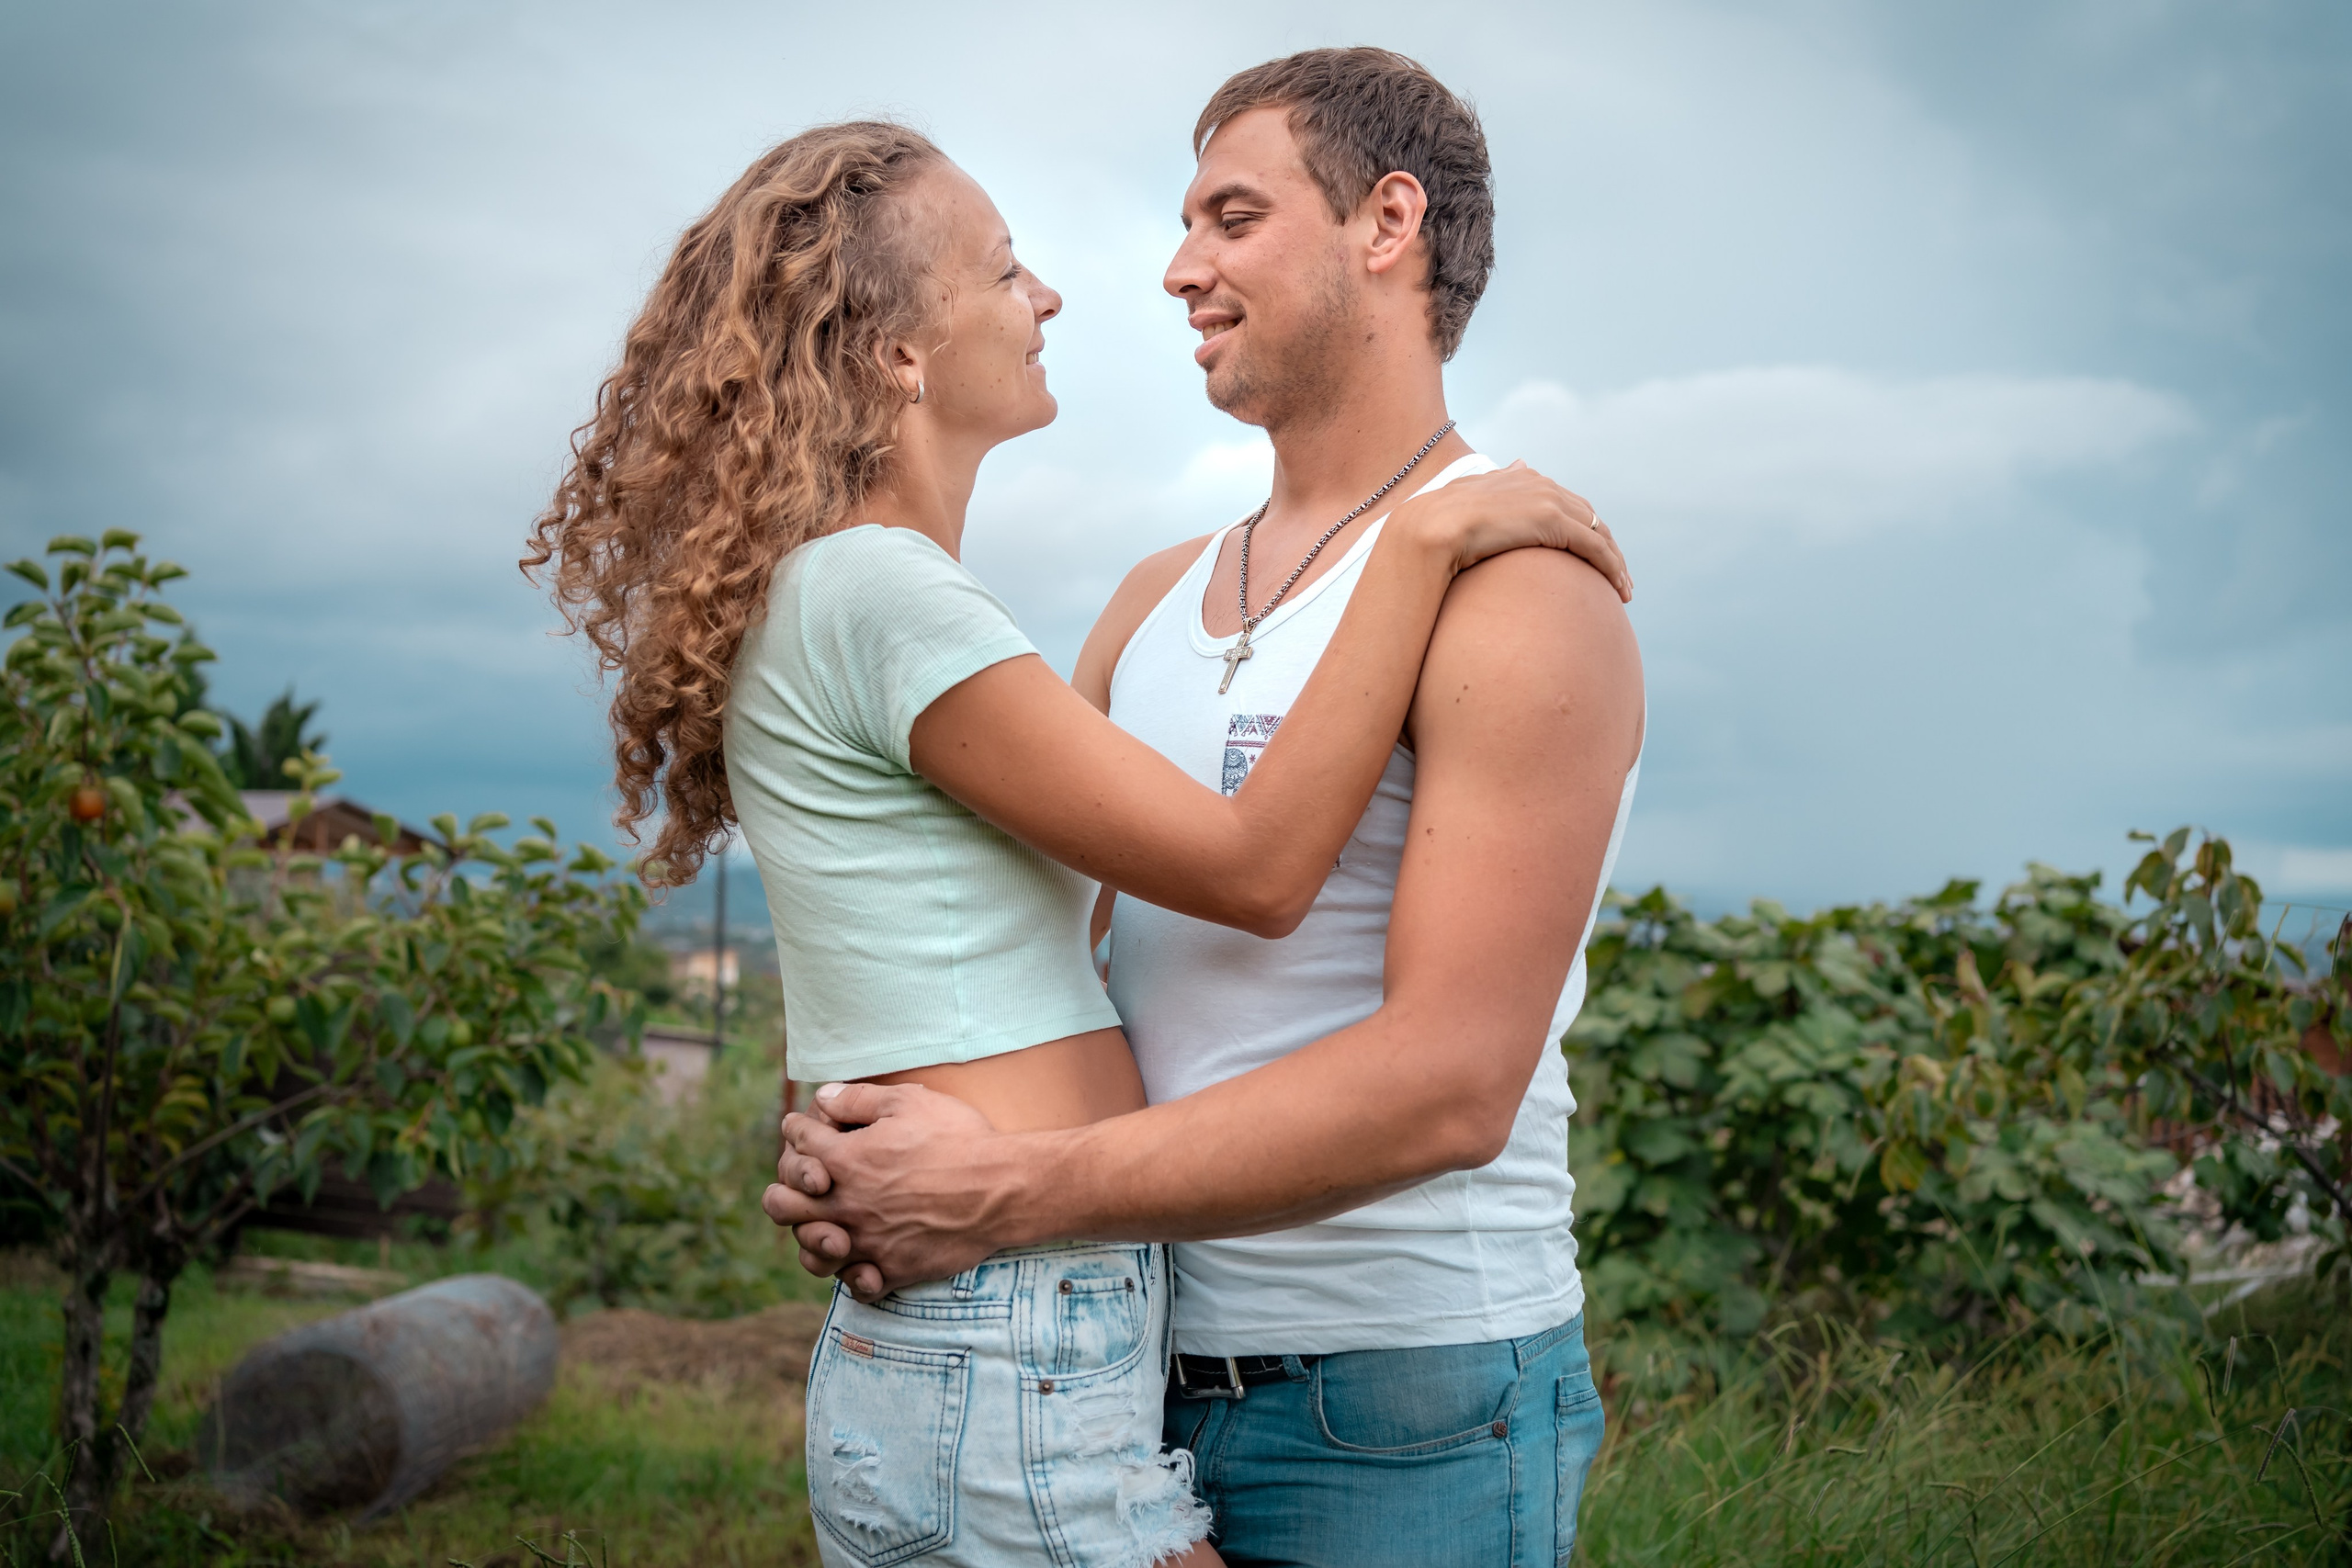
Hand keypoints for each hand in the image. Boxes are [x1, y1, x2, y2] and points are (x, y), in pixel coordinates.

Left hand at [762, 1081, 1021, 1300]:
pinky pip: (856, 1286)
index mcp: (844, 1160)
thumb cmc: (959, 1139)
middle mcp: (845, 1205)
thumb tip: (823, 1096)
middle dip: (783, 1188)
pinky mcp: (893, 1270)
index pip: (798, 1142)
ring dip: (811, 1239)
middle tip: (802, 1183)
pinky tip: (863, 1262)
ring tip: (825, 1229)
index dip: (798, 1130)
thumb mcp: (909, 1102)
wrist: (1001, 1189)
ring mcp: (866, 1242)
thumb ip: (858, 1099)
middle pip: (782, 1205)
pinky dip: (854, 1277)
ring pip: (811, 1253)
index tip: (804, 1127)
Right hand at [1396, 461, 1631, 601]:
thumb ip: (1496, 487)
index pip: (1566, 504)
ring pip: (1598, 532)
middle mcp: (1541, 484)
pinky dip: (1611, 567)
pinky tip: (1618, 589)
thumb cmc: (1438, 525)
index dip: (1583, 529)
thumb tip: (1517, 464)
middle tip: (1618, 575)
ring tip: (1623, 590)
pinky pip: (1594, 547)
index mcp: (1522, 478)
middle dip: (1606, 545)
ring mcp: (1549, 500)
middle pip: (1588, 517)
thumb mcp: (1469, 501)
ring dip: (1615, 562)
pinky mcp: (1554, 521)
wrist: (1429, 529)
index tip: (1592, 555)